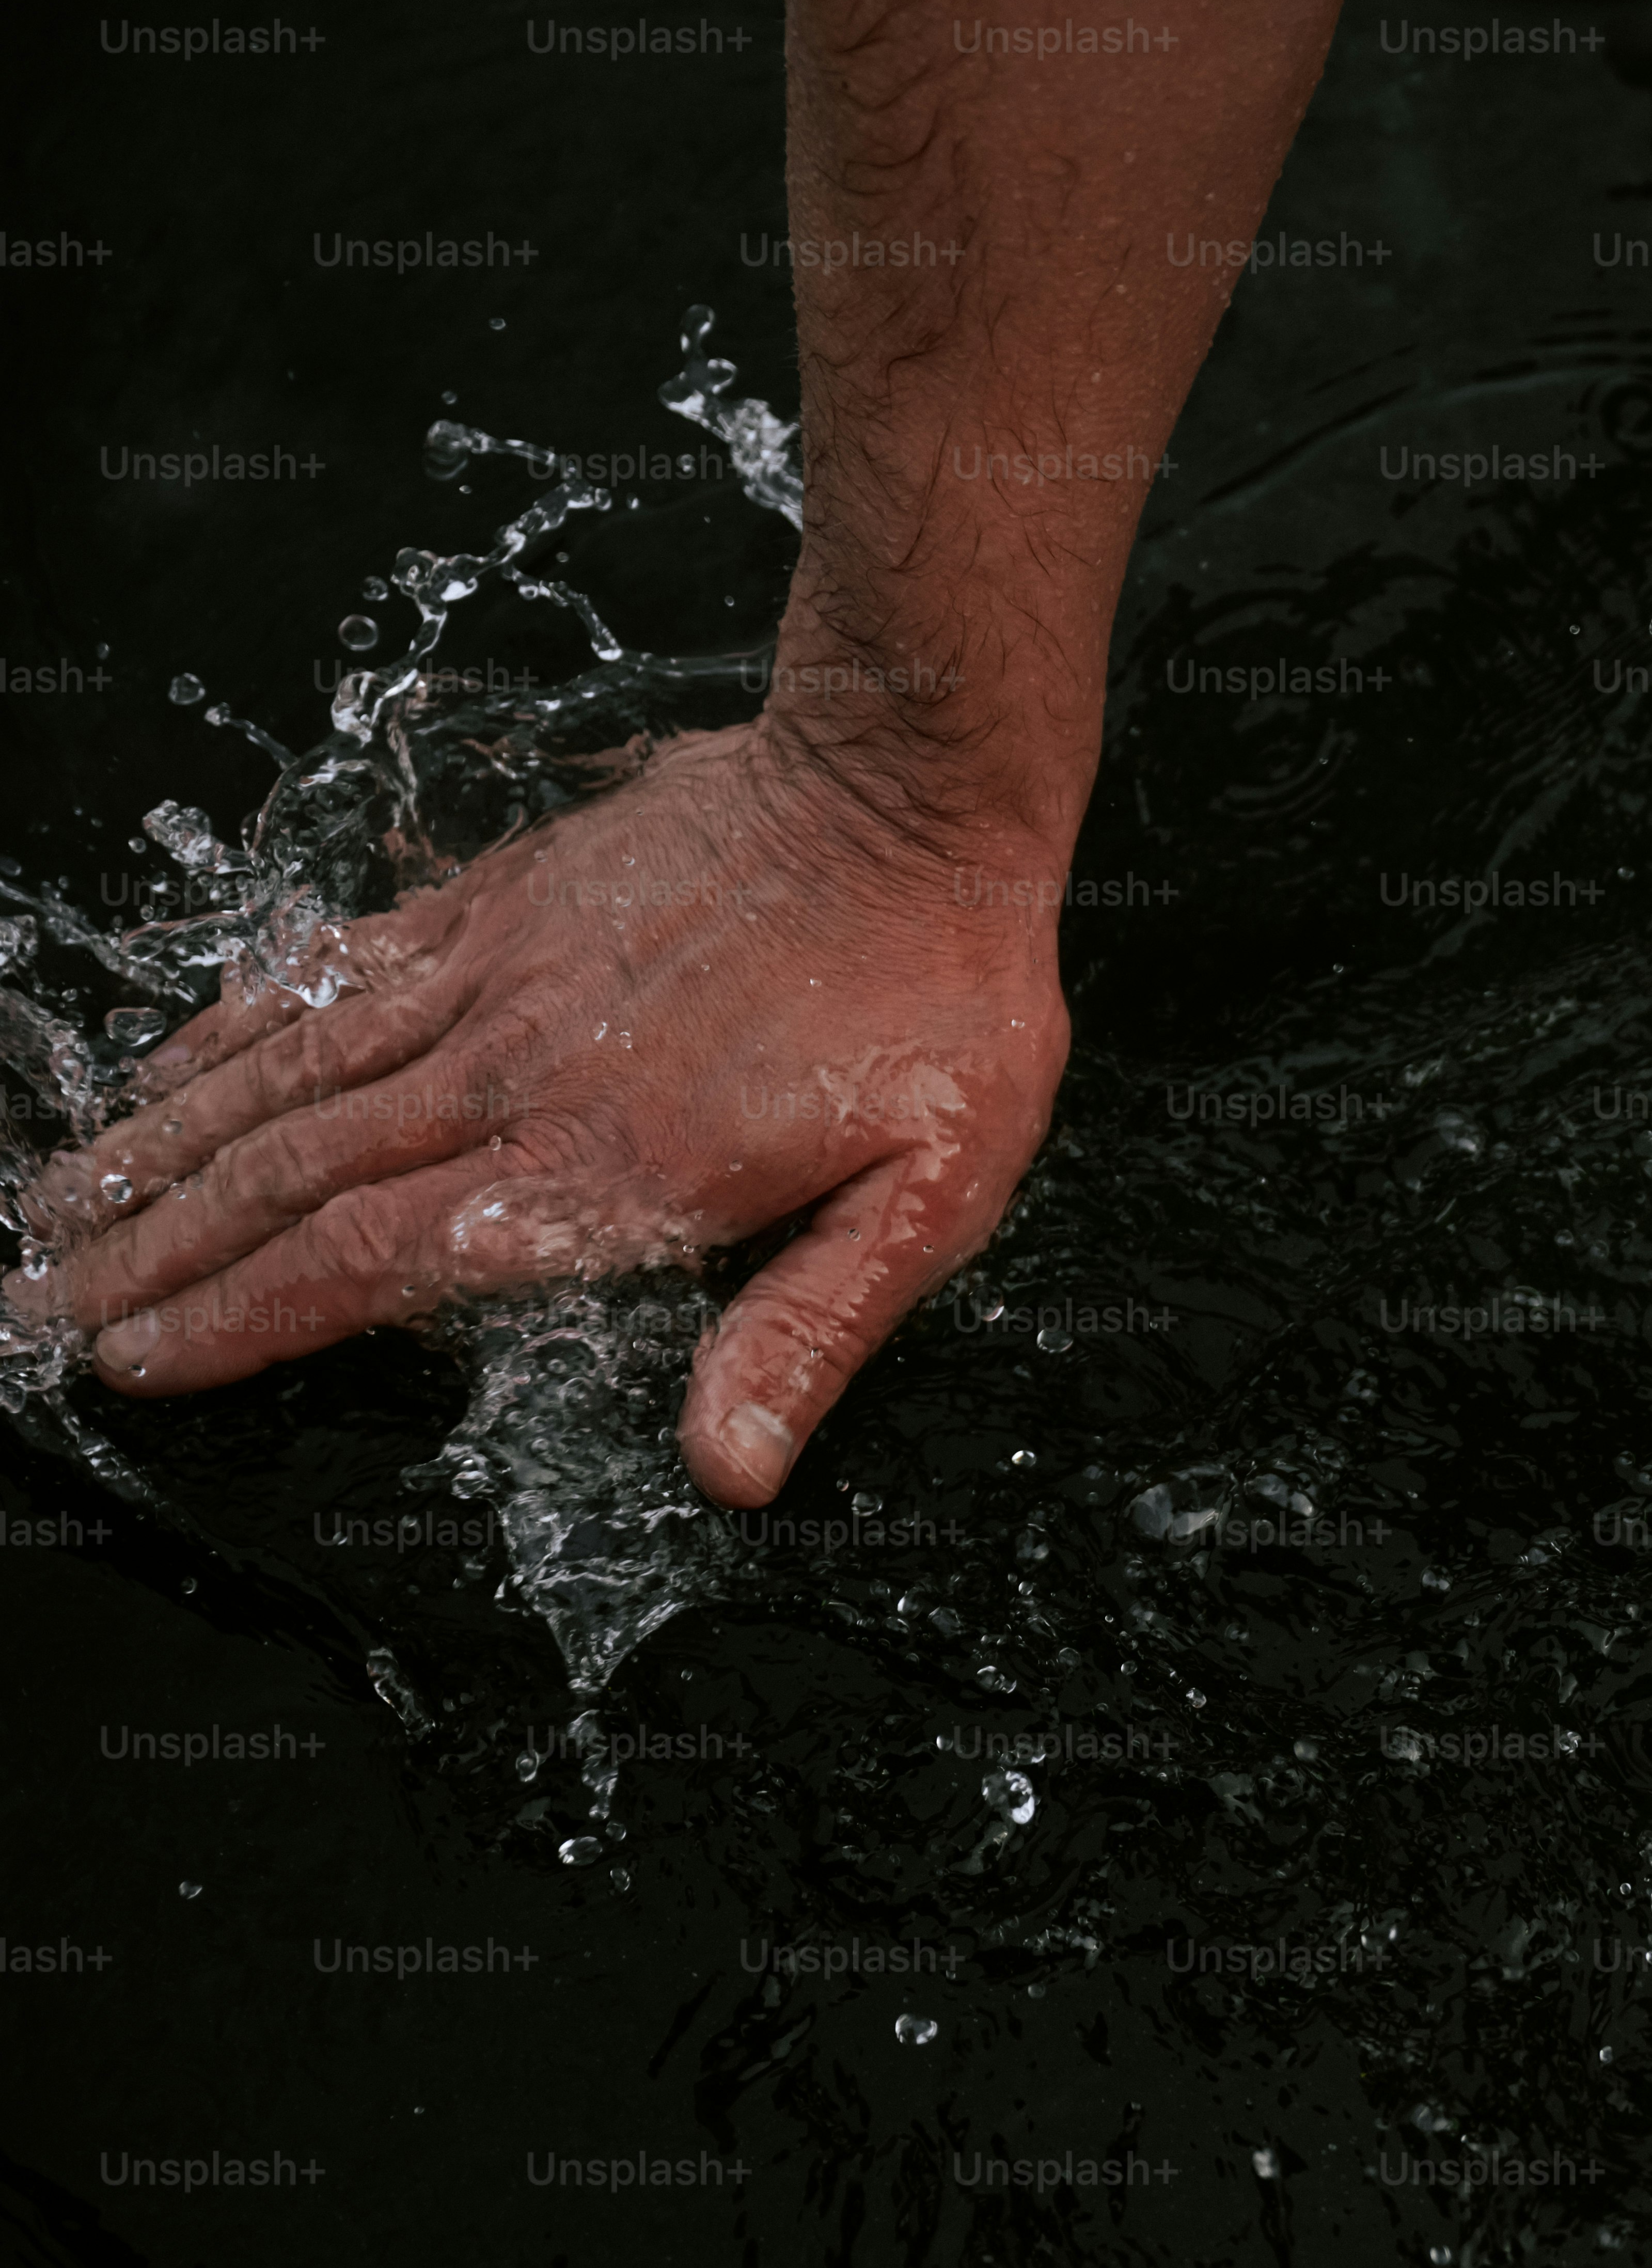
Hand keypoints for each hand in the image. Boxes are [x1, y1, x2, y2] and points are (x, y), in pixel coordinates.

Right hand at [10, 719, 1069, 1505]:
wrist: (914, 799)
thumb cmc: (944, 1005)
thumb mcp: (927, 1196)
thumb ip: (813, 1331)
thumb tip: (731, 1469)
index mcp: (609, 1172)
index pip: (376, 1263)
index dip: (245, 1318)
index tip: (137, 1362)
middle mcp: (519, 1078)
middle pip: (291, 1181)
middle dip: (151, 1252)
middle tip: (34, 1308)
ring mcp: (498, 981)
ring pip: (286, 1082)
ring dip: (157, 1151)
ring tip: (52, 1210)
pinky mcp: (501, 904)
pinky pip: (336, 974)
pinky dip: (237, 1027)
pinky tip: (166, 1067)